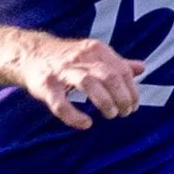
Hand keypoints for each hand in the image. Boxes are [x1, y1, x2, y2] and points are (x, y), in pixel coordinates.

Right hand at [17, 36, 144, 129]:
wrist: (31, 54)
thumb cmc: (68, 58)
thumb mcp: (94, 56)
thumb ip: (117, 63)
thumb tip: (142, 68)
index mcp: (96, 50)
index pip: (121, 70)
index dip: (132, 90)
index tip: (134, 105)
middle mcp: (80, 57)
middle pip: (109, 76)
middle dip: (122, 97)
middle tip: (124, 113)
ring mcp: (62, 71)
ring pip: (88, 84)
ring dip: (105, 101)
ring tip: (111, 114)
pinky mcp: (46, 85)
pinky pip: (60, 103)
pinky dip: (74, 115)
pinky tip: (86, 124)